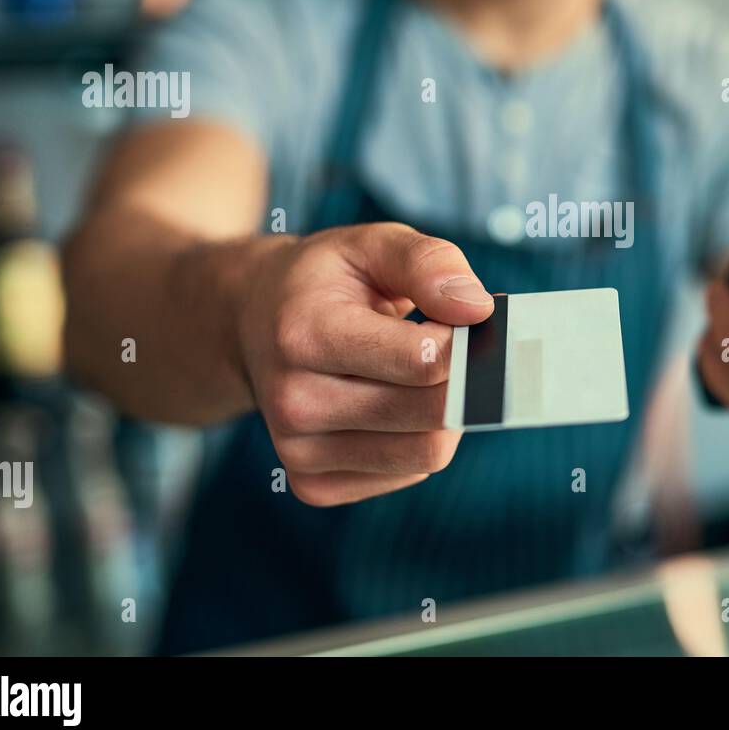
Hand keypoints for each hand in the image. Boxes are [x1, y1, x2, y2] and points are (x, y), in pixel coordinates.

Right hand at [235, 222, 494, 505]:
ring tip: (419, 375)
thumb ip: (429, 263)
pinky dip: (419, 439)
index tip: (460, 321)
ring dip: (444, 413)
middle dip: (462, 380)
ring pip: (428, 453)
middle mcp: (294, 401)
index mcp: (305, 333)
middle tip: (454, 349)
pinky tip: (394, 403)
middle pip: (433, 413)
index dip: (460, 341)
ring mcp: (298, 451)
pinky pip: (410, 473)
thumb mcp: (372, 245)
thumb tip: (477, 309)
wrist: (252, 321)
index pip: (422, 360)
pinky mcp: (312, 484)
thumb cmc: (324, 281)